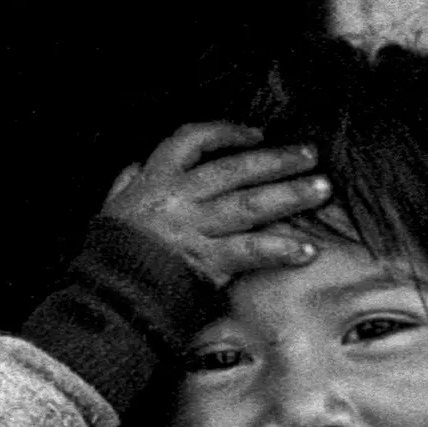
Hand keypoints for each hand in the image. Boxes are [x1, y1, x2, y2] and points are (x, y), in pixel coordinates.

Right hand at [101, 121, 331, 286]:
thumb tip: (136, 165)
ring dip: (289, 195)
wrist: (106, 294)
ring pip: (249, 205)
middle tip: (311, 154)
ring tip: (322, 190)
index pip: (193, 140)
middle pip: (235, 169)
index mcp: (154, 179)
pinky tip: (308, 250)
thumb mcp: (110, 208)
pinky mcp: (206, 261)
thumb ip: (126, 183)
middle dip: (276, 160)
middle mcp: (178, 197)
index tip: (256, 134)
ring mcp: (194, 228)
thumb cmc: (109, 254)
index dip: (227, 132)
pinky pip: (251, 251)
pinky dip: (281, 249)